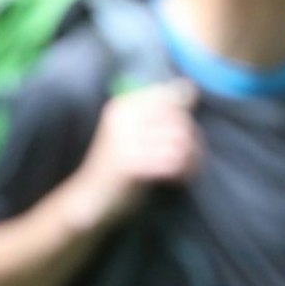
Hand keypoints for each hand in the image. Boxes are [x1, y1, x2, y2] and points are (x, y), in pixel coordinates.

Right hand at [67, 80, 200, 230]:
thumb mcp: (137, 132)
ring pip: (179, 141)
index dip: (184, 119)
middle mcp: (121, 118)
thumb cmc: (120, 165)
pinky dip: (182, 173)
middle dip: (193, 140)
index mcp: (123, 106)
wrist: (91, 198)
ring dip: (192, 158)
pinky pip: (172, 162)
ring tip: (186, 170)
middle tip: (192, 158)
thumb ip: (162, 110)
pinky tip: (177, 180)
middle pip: (179, 120)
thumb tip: (191, 86)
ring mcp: (123, 140)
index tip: (184, 137)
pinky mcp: (129, 164)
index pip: (170, 98)